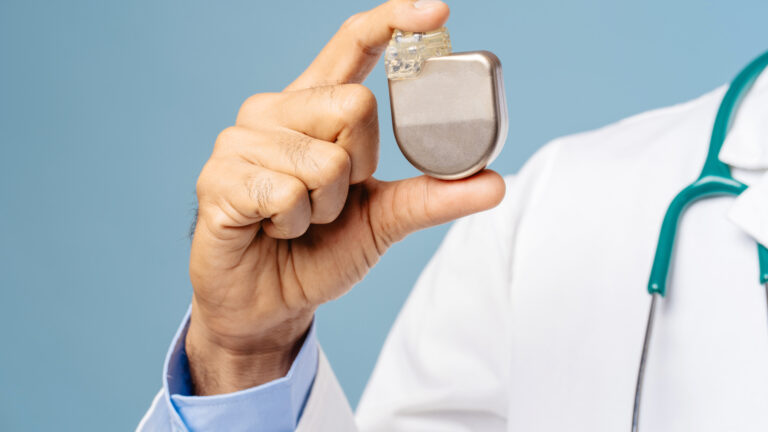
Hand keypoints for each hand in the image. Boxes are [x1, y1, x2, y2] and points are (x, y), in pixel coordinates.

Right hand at [186, 0, 505, 394]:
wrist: (269, 303)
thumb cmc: (318, 252)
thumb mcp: (383, 220)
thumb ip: (431, 196)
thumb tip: (495, 183)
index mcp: (313, 108)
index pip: (353, 44)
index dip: (393, 21)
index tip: (438, 12)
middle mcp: (274, 110)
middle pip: (354, 104)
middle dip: (359, 169)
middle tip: (331, 201)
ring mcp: (240, 141)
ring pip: (323, 160)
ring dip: (324, 209)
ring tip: (296, 221)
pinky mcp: (219, 178)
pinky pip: (287, 193)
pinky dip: (292, 225)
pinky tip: (270, 230)